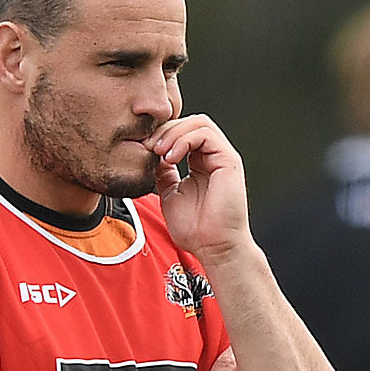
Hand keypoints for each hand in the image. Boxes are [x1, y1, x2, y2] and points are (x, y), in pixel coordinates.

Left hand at [145, 113, 249, 261]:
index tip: (140, 149)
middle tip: (146, 146)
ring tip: (157, 151)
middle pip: (188, 123)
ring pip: (197, 123)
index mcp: (200, 163)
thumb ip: (163, 172)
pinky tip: (170, 158)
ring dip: (172, 133)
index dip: (160, 135)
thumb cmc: (194, 228)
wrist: (212, 247)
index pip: (181, 134)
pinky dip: (183, 139)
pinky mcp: (229, 160)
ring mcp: (222, 157)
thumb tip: (150, 154)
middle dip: (163, 131)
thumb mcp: (168, 193)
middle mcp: (213, 157)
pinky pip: (206, 133)